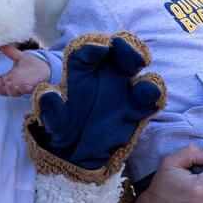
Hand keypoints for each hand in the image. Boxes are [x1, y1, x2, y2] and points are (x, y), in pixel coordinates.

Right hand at [0, 44, 51, 95]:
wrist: (45, 66)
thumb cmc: (31, 64)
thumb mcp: (20, 57)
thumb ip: (11, 52)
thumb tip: (2, 46)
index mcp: (9, 77)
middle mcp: (14, 84)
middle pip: (2, 91)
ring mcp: (22, 87)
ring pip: (13, 93)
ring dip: (9, 90)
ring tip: (8, 83)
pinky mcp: (32, 87)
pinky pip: (27, 92)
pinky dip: (24, 90)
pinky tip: (24, 86)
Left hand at [34, 33, 163, 168]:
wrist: (81, 157)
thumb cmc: (65, 133)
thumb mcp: (54, 124)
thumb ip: (51, 110)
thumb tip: (47, 94)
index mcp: (80, 73)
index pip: (85, 52)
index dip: (92, 45)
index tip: (100, 45)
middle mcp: (104, 75)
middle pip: (117, 50)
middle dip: (124, 45)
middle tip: (125, 47)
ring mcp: (124, 89)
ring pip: (137, 67)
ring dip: (141, 63)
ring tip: (140, 67)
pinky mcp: (139, 107)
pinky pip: (152, 94)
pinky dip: (155, 91)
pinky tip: (151, 95)